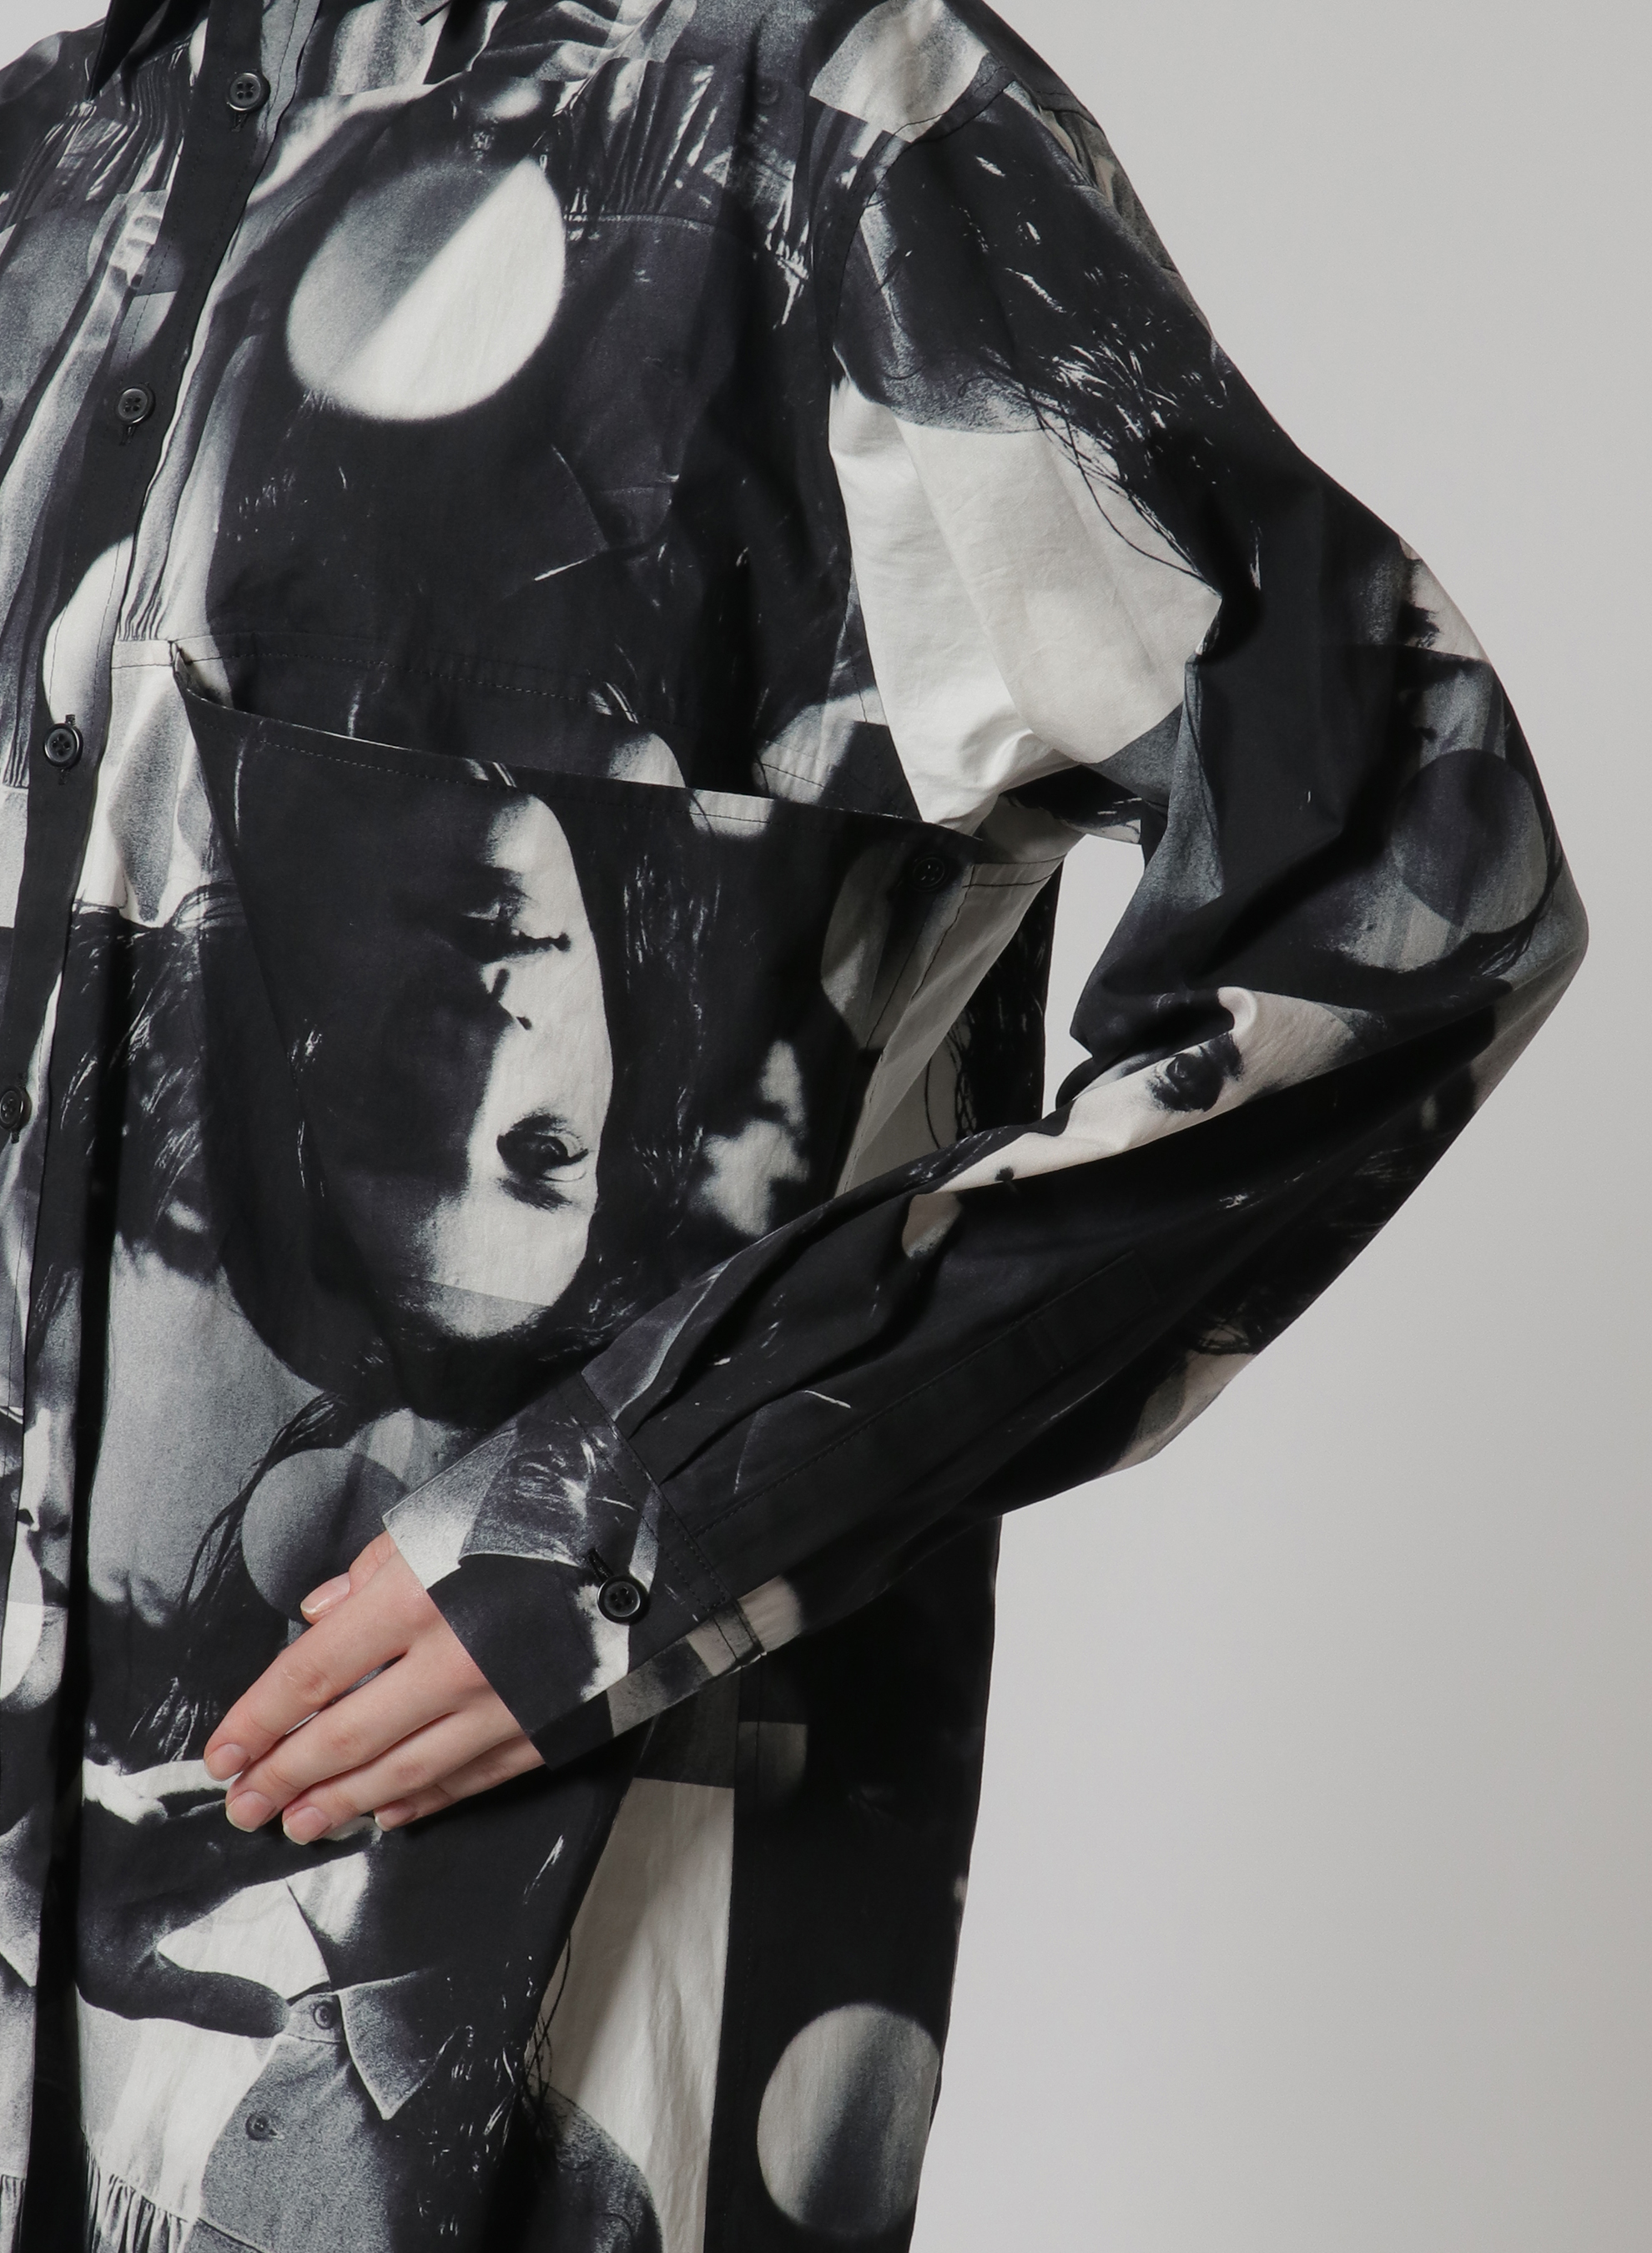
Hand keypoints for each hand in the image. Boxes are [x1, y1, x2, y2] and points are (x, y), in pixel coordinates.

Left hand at [203, 1530, 541, 1840]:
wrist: (657, 1534)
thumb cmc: (546, 1512)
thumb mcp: (446, 1516)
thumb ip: (375, 1570)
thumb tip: (321, 1616)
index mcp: (419, 1598)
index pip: (311, 1675)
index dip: (258, 1720)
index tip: (224, 1753)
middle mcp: (454, 1662)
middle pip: (344, 1736)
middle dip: (284, 1777)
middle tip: (245, 1805)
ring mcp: (501, 1705)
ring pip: (402, 1772)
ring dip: (341, 1803)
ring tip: (299, 1822)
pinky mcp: (544, 1730)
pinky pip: (469, 1779)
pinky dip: (422, 1800)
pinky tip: (387, 1813)